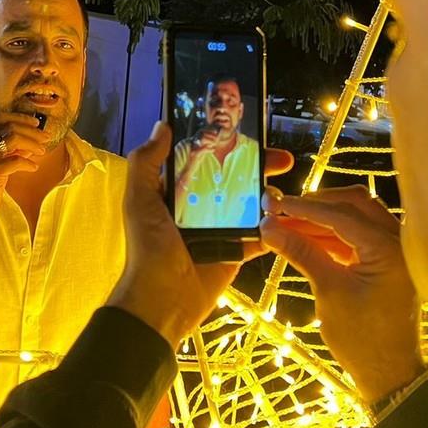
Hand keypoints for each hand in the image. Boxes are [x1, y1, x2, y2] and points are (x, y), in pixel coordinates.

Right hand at [0, 110, 49, 229]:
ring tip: (41, 151)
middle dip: (32, 130)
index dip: (20, 117)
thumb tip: (29, 144)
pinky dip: (28, 163)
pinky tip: (33, 168)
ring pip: (13, 138)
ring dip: (32, 143)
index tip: (35, 123)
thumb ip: (8, 153)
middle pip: (9, 125)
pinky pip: (15, 161)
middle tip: (45, 137)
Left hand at [109, 122, 293, 345]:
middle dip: (260, 167)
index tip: (250, 133)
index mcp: (177, 192)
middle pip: (236, 179)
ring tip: (282, 194)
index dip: (228, 146)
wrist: (162, 301)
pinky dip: (276, 227)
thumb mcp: (139, 200)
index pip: (206, 161)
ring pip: (252, 205)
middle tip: (282, 160)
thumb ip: (145, 163)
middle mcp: (201, 207)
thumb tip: (162, 126)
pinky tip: (289, 217)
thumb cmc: (147, 248)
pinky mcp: (236, 252)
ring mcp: (221, 229)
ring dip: (271, 197)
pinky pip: (261, 236)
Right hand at [260, 185, 422, 403]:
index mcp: (389, 248)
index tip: (274, 205)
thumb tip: (269, 228)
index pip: (341, 215)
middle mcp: (397, 242)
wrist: (389, 373)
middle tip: (281, 208)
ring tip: (287, 224)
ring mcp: (394, 251)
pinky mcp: (386, 263)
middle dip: (316, 205)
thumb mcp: (328, 291)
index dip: (304, 208)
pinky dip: (333, 236)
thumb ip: (301, 252)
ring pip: (356, 219)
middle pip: (354, 205)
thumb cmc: (362, 338)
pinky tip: (305, 238)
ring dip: (322, 219)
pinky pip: (358, 238)